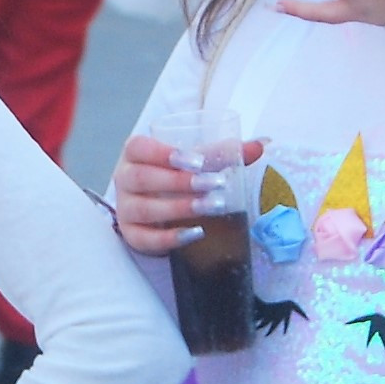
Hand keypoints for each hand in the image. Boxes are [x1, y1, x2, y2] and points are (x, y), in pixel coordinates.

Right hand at [112, 133, 265, 256]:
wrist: (155, 204)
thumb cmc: (174, 175)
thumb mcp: (194, 161)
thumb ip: (223, 152)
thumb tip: (260, 144)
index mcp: (135, 153)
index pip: (139, 148)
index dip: (164, 153)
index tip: (197, 161)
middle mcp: (124, 178)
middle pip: (142, 178)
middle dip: (180, 182)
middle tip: (215, 185)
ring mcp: (125, 208)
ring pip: (144, 209)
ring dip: (179, 208)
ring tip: (211, 207)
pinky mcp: (131, 233)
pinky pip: (144, 239)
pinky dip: (169, 238)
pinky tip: (195, 233)